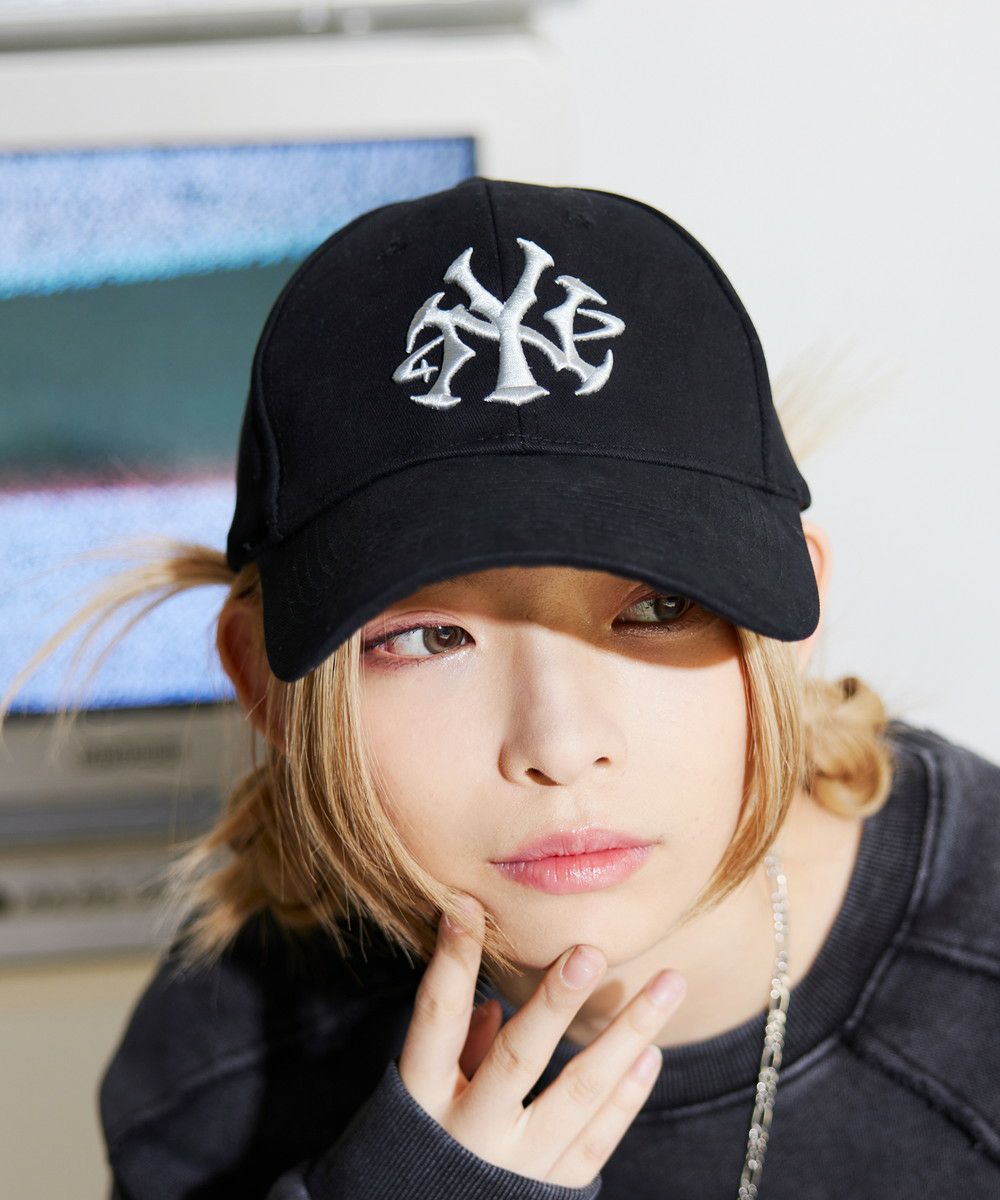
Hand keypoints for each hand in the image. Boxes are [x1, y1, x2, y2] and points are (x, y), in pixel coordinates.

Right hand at [397, 893, 686, 1188]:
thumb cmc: (422, 1148)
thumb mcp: (420, 1098)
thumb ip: (455, 1048)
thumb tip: (492, 1002)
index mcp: (421, 1100)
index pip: (437, 1018)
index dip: (451, 962)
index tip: (466, 905)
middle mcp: (469, 1134)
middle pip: (518, 1058)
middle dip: (555, 1002)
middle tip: (590, 952)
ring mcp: (516, 1169)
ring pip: (579, 1094)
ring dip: (628, 1034)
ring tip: (668, 983)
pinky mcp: (552, 1195)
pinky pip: (598, 1143)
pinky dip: (628, 1096)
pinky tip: (653, 1053)